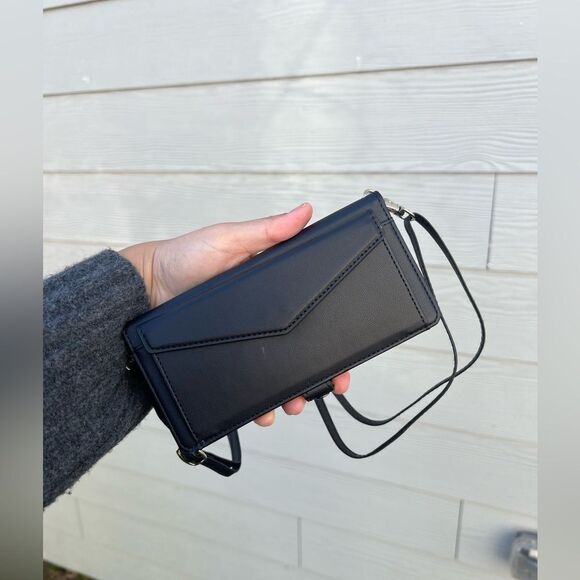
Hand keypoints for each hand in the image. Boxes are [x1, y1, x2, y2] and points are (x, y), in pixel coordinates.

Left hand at [120, 203, 349, 426]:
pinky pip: (246, 388)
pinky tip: (264, 412)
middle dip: (317, 373)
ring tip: (294, 403)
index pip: (312, 314)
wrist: (145, 289)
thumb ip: (267, 230)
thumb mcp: (229, 240)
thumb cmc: (184, 258)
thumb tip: (305, 212)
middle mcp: (264, 320)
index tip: (347, 352)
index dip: (331, 334)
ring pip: (278, 375)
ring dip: (291, 392)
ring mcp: (245, 345)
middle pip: (301, 351)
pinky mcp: (225, 362)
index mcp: (272, 291)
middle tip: (329, 386)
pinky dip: (258, 404)